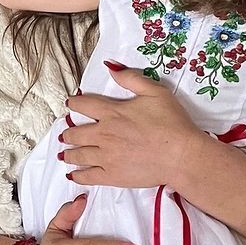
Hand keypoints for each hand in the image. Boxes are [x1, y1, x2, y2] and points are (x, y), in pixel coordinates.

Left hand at [61, 63, 204, 189]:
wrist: (180, 155)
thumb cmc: (172, 123)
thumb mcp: (155, 92)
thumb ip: (131, 79)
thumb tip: (112, 67)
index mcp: (113, 112)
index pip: (84, 105)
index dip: (74, 103)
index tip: (70, 104)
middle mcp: (104, 134)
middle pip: (76, 133)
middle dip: (68, 133)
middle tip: (64, 135)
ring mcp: (106, 157)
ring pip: (78, 155)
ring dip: (69, 153)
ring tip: (64, 154)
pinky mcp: (112, 176)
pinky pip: (88, 176)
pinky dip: (78, 175)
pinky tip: (73, 174)